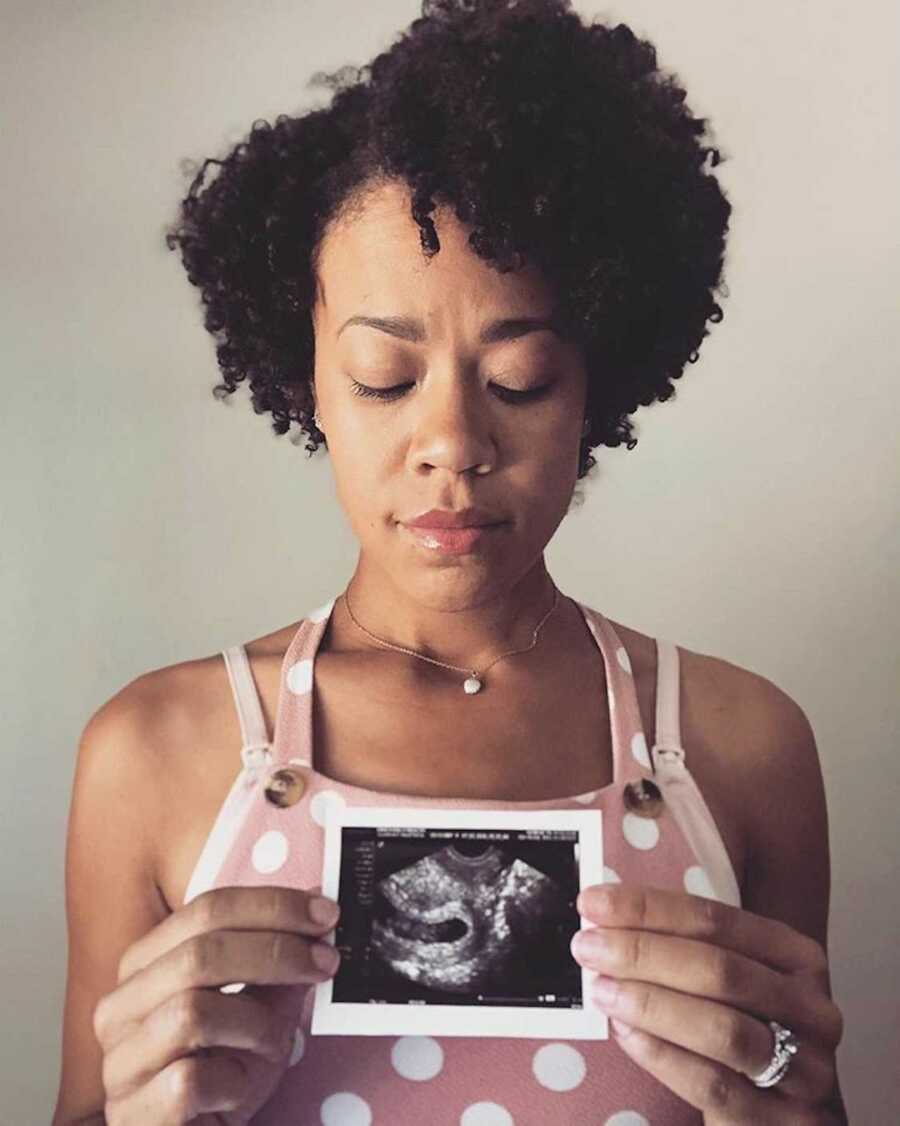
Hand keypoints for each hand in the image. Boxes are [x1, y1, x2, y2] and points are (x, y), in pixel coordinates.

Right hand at [93, 885, 341, 1124]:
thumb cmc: (224, 1074)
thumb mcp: (259, 1011)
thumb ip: (278, 963)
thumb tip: (315, 908)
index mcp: (144, 966)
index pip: (206, 911)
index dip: (271, 906)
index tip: (326, 916)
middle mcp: (120, 1008)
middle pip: (199, 953)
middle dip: (275, 951)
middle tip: (326, 961)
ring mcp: (121, 1063)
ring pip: (191, 1012)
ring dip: (255, 1024)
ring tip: (276, 1045)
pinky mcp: (135, 1114)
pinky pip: (189, 1080)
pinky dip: (233, 1079)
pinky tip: (240, 1088)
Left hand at [570, 884, 844, 1124]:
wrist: (785, 1117)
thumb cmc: (748, 1032)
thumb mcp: (734, 984)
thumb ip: (684, 950)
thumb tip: (605, 919)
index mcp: (797, 957)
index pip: (716, 919)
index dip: (649, 908)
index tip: (593, 903)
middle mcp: (812, 1009)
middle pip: (719, 969)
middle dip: (642, 953)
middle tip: (587, 947)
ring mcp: (806, 1068)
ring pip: (722, 1028)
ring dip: (650, 1004)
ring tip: (600, 990)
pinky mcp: (785, 1120)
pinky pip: (715, 1084)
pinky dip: (663, 1055)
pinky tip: (625, 1035)